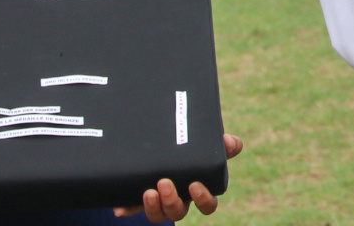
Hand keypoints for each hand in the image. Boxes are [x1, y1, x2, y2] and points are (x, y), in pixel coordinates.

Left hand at [116, 133, 242, 220]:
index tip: (194, 186)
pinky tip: (121, 207)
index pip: (207, 205)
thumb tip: (231, 143)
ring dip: (153, 207)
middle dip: (172, 201)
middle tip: (164, 182)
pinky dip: (127, 208)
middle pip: (179, 213)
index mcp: (198, 188)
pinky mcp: (138, 197)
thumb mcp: (207, 143)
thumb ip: (222, 144)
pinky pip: (132, 208)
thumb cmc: (192, 145)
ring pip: (158, 216)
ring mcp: (159, 200)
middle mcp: (179, 198)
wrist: (163, 138)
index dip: (203, 200)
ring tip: (148, 191)